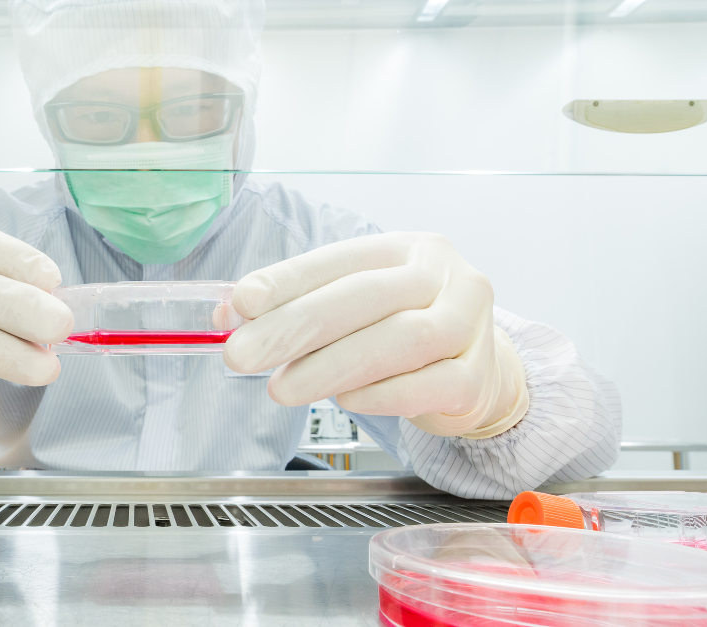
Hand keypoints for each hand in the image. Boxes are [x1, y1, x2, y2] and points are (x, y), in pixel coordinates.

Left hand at [223, 232, 527, 437]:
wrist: (479, 373)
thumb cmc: (403, 331)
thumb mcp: (353, 308)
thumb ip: (296, 308)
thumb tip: (228, 316)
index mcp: (405, 248)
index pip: (340, 259)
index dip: (287, 280)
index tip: (241, 303)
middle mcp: (444, 275)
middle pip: (366, 296)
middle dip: (296, 327)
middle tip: (243, 354)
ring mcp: (470, 324)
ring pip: (401, 340)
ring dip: (332, 367)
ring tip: (283, 388)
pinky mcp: (479, 376)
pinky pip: (429, 385)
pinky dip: (381, 395)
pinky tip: (346, 401)